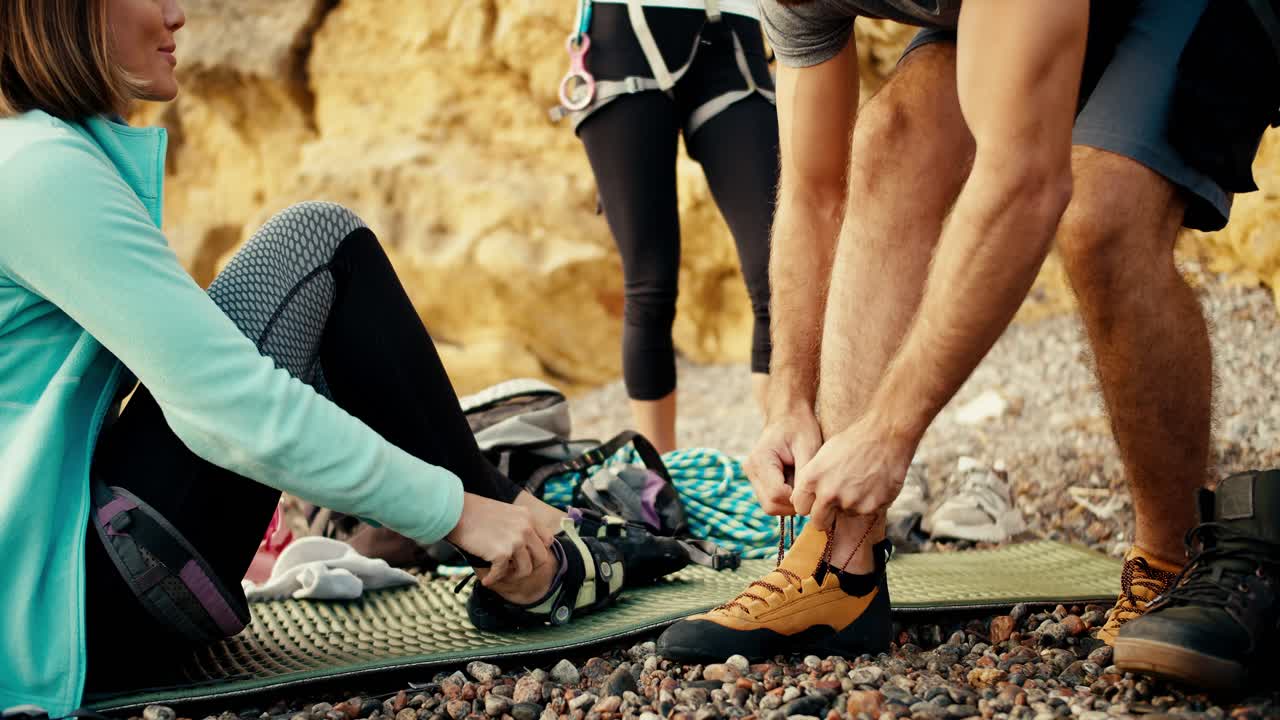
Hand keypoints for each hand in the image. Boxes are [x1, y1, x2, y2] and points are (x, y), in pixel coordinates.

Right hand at [446, 493, 554, 587]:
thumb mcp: (506, 512)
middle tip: (513, 570)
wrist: (456, 511)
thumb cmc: (475, 512)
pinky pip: (503, 574)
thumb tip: (523, 547)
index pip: (548, 540)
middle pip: (541, 558)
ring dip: (513, 576)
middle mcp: (526, 528)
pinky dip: (493, 579)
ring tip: (500, 574)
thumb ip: (519, 526)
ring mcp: (515, 540)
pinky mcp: (501, 553)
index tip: (526, 557)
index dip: (538, 552)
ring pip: (526, 570)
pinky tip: (486, 579)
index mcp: (528, 517)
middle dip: (528, 567)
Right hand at [745, 405, 821, 515]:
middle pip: (770, 505)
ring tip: (801, 483)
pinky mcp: (756, 479)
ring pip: (769, 506)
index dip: (797, 500)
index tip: (812, 491)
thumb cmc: (800, 427)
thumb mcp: (808, 448)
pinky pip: (770, 499)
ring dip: (789, 502)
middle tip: (809, 491)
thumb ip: (804, 476)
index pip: (777, 495)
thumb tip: (803, 503)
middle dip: (792, 504)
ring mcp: (751, 475)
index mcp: (760, 460)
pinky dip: (785, 497)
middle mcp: (750, 469)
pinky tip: (795, 482)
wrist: (788, 416)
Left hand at [790, 414, 916, 527]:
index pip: (800, 507)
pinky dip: (867, 503)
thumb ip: (812, 479)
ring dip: (849, 506)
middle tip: (835, 503)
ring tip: (859, 483)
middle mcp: (827, 493)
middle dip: (824, 516)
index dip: (808, 505)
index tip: (815, 501)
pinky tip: (872, 485)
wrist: (886, 435)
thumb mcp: (823, 455)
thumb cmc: (853, 441)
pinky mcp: (869, 508)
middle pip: (818, 522)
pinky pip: (863, 513)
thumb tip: (805, 498)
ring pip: (844, 516)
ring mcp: (849, 502)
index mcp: (812, 478)